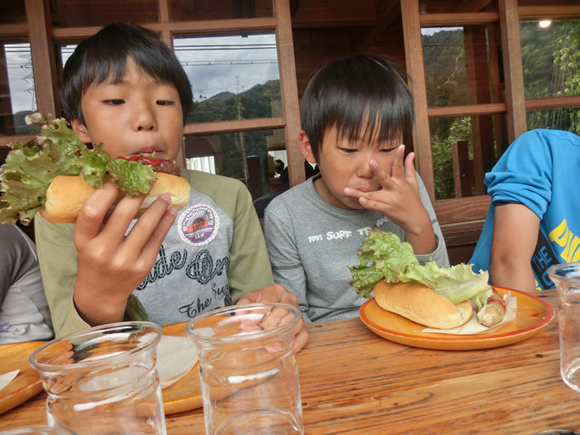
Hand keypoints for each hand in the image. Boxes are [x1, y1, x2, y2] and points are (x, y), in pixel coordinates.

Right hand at [72, 181, 176, 325]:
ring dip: (158, 207)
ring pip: (145, 226)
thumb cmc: (93, 258)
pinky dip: (165, 222)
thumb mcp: (86, 240)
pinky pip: (157, 238)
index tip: (118, 180)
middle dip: (137, 194)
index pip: (92, 212)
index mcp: (83, 242)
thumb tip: (119, 184)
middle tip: (147, 182)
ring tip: (164, 195)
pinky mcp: (143, 266)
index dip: (106, 192)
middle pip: (123, 215)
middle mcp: (103, 252)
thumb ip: (98, 218)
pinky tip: (170, 211)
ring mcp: (125, 261)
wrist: (101, 293)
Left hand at [237, 284, 308, 352]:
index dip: (258, 315)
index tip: (248, 326)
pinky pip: (304, 334)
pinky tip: (288, 349)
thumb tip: (240, 314)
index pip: (268, 302)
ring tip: (270, 346)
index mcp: (276, 290)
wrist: (272, 302)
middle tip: (258, 338)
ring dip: (283, 336)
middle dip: (270, 327)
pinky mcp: (303, 324)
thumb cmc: (261, 301)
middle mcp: (289, 299)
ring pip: (295, 323)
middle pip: (283, 312)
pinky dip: (297, 343)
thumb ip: (244, 304)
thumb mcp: (250, 298)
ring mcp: (298, 312)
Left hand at [343, 145, 435, 254]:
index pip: (400, 167)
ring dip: (359, 193)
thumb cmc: (413, 199)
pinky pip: (375, 207)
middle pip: (385, 179)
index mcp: (401, 182)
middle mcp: (395, 190)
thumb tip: (411, 153)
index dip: (400, 156)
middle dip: (378, 170)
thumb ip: (410, 167)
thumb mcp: (413, 183)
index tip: (400, 146)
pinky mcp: (386, 209)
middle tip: (370, 161)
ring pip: (373, 196)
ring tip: (346, 190)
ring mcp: (390, 200)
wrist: (415, 219)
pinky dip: (368, 204)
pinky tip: (359, 201)